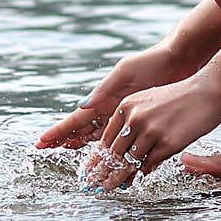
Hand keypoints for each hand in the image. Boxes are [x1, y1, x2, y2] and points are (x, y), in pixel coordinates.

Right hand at [34, 44, 183, 150]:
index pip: (76, 118)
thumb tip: (83, 105)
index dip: (59, 130)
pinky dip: (111, 148)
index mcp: (104, 96)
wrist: (178, 61)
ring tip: (70, 157)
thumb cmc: (151, 62)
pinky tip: (106, 159)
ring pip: (99, 136)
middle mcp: (111, 107)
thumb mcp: (126, 71)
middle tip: (47, 151)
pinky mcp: (139, 120)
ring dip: (84, 147)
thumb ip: (105, 88)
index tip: (42, 141)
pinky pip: (121, 137)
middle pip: (83, 129)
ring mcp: (124, 114)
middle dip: (65, 139)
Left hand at [79, 72, 220, 192]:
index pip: (106, 137)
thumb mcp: (149, 101)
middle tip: (94, 185)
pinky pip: (150, 163)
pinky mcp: (167, 142)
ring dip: (119, 177)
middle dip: (103, 172)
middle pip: (114, 153)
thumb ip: (132, 122)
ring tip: (111, 187)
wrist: (207, 91)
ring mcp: (151, 131)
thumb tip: (121, 149)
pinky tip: (138, 178)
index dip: (97, 157)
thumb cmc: (180, 97)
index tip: (90, 170)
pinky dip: (143, 171)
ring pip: (129, 162)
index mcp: (127, 106)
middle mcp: (135, 118)